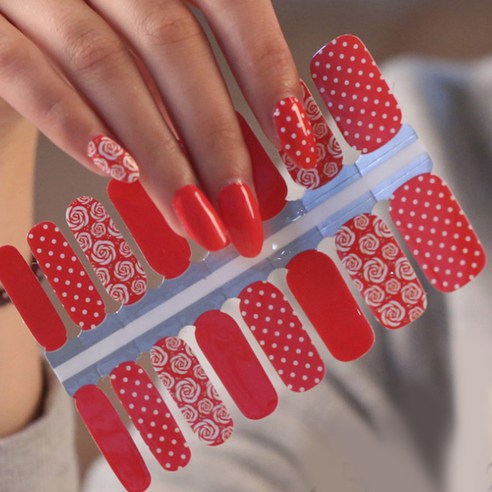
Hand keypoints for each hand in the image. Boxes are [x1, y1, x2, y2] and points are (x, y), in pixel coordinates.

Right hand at [0, 0, 314, 256]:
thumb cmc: (76, 34)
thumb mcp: (140, 42)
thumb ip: (186, 84)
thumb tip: (252, 156)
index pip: (228, 2)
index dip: (268, 71)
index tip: (297, 143)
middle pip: (173, 45)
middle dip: (216, 139)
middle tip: (242, 208)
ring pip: (108, 66)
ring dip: (161, 155)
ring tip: (193, 215)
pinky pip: (25, 72)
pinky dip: (74, 124)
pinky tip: (118, 172)